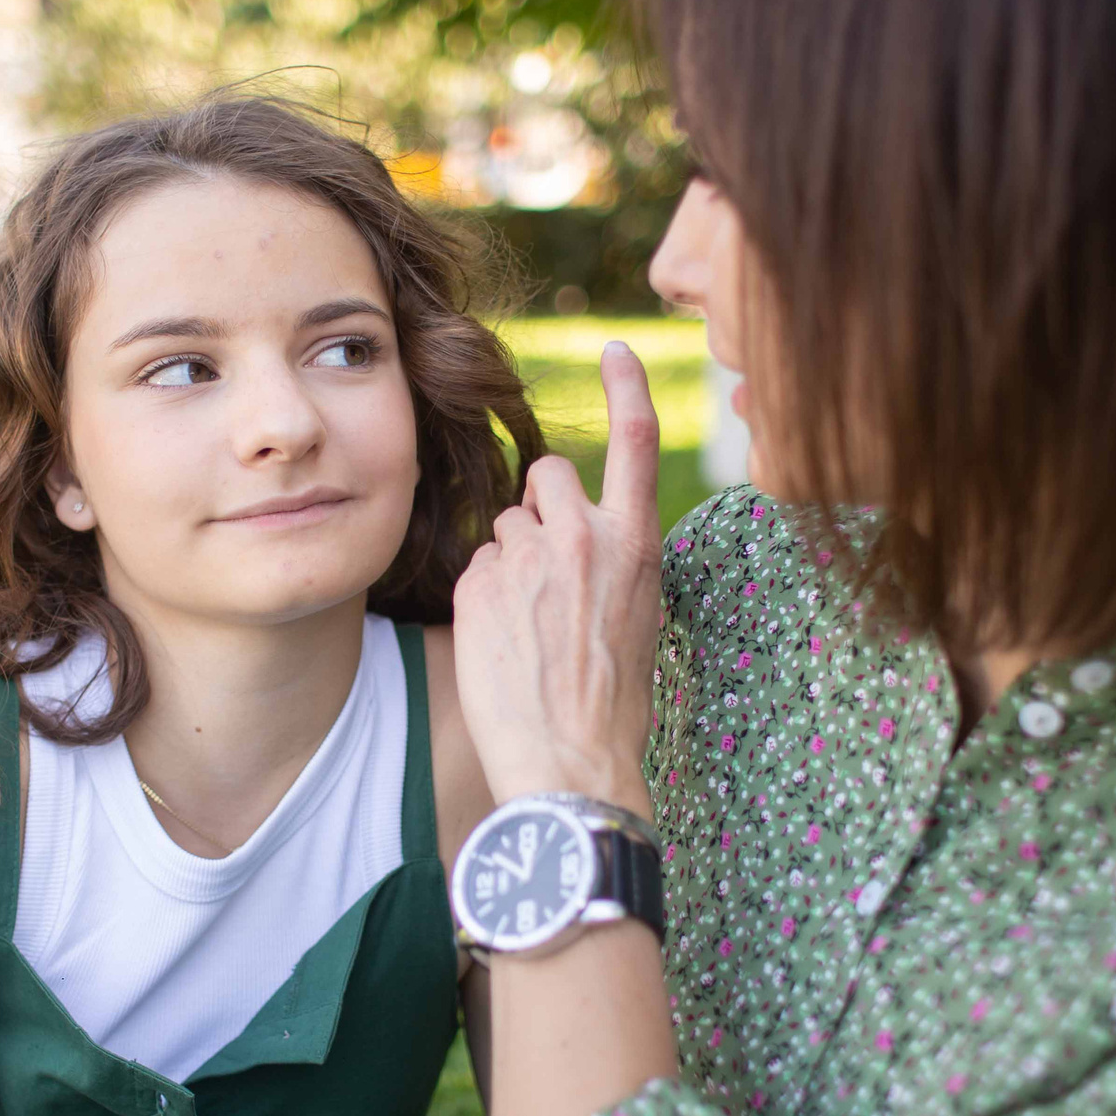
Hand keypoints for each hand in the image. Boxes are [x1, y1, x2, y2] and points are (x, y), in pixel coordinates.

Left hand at [453, 343, 661, 816]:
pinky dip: (484, 593)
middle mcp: (584, 537)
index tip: (616, 351)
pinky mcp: (479, 581)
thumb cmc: (612, 705)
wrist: (569, 763)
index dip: (626, 389)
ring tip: (528, 626)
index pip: (637, 442)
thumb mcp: (639, 618)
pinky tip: (503, 642)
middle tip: (548, 571)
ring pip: (506, 524)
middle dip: (542, 507)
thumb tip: (583, 535)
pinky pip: (477, 562)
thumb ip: (614, 560)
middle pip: (547, 475)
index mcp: (638, 545)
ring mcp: (528, 557)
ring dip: (511, 558)